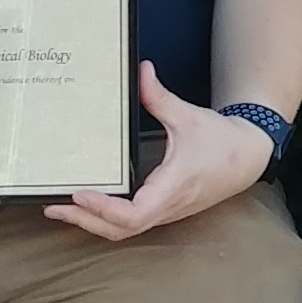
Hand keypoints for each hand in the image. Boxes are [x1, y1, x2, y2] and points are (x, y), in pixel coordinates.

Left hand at [47, 64, 276, 242]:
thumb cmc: (221, 140)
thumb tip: (141, 71)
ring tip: (62, 210)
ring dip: (93, 223)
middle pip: (121, 230)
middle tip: (53, 207)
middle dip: (86, 221)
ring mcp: (166, 212)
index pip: (135, 213)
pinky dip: (106, 220)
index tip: (80, 193)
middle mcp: (168, 206)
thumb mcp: (189, 116)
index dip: (105, 209)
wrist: (248, 158)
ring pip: (125, 231)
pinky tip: (87, 208)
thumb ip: (159, 97)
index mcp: (173, 185)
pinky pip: (131, 224)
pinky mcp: (164, 210)